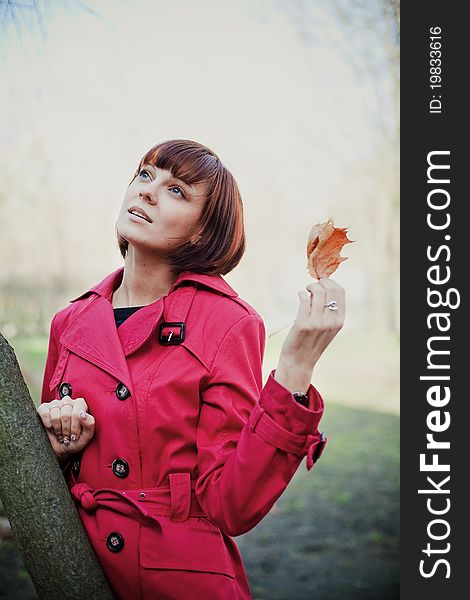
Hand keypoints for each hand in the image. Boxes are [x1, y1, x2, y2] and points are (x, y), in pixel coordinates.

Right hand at [37, 396, 94, 463]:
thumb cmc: (75, 441)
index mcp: (80, 404)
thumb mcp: (86, 436)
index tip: (75, 435)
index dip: (75, 427)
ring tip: (60, 433)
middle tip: (67, 435)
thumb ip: (90, 424)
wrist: (61, 449)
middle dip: (66, 429)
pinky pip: (45, 413)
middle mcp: (68, 401)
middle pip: (65, 414)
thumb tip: (83, 414)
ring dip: (57, 428)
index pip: (77, 413)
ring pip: (55, 415)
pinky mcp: (44, 408)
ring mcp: (55, 404)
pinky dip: (48, 424)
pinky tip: (52, 428)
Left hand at [274, 277, 344, 392]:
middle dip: (320, 282)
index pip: (340, 291)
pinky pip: (303, 299)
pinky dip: (301, 294)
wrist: (300, 361)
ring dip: (309, 287)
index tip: (322, 282)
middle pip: (330, 289)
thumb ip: (330, 310)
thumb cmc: (312, 341)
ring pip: (317, 292)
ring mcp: (317, 323)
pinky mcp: (303, 324)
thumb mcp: (328, 327)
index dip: (330, 282)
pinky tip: (300, 296)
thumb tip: (325, 285)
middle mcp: (331, 321)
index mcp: (339, 321)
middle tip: (312, 286)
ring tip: (305, 291)